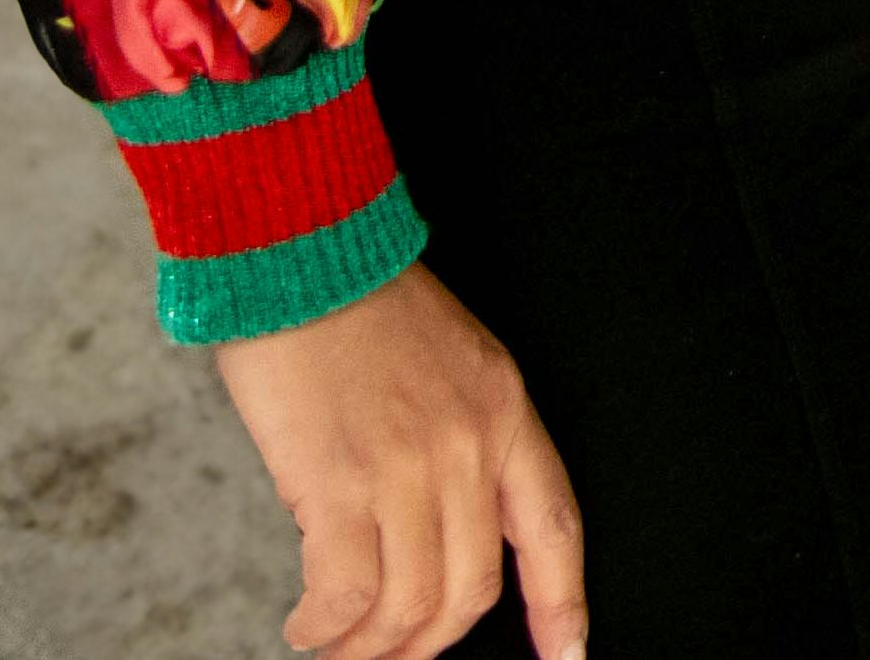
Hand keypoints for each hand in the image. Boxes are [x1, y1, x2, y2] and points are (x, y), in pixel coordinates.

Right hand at [201, 262, 587, 659]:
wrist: (302, 251)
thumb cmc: (359, 302)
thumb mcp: (451, 361)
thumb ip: (460, 437)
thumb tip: (438, 523)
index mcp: (505, 411)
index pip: (554, 527)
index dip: (563, 603)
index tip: (567, 655)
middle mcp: (468, 446)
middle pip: (473, 590)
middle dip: (430, 643)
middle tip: (392, 654)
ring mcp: (409, 467)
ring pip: (410, 604)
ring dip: (370, 646)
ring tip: (336, 646)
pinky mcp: (341, 482)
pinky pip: (348, 592)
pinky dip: (326, 626)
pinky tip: (308, 624)